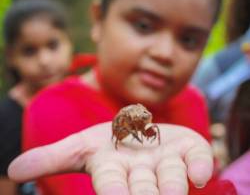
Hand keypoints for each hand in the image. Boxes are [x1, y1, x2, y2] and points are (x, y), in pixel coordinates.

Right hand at [8, 122, 212, 194]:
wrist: (141, 130)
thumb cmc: (110, 142)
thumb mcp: (80, 145)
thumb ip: (52, 157)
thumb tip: (13, 170)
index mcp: (115, 170)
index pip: (110, 185)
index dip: (113, 192)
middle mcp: (142, 172)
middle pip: (143, 188)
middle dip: (144, 194)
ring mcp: (168, 162)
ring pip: (172, 180)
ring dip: (172, 187)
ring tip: (172, 194)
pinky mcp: (189, 150)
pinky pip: (198, 159)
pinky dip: (201, 165)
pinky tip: (201, 172)